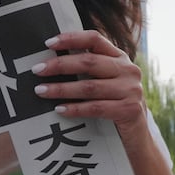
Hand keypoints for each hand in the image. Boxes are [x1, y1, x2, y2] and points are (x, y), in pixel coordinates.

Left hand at [33, 30, 147, 144]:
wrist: (137, 136)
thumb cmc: (113, 106)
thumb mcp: (105, 83)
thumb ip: (88, 70)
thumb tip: (50, 63)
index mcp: (120, 58)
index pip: (95, 39)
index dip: (71, 38)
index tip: (48, 43)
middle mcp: (128, 70)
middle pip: (89, 62)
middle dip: (60, 65)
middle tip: (37, 70)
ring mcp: (131, 90)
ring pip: (89, 86)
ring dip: (62, 88)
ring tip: (41, 91)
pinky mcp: (129, 110)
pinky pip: (96, 108)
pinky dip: (75, 108)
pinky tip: (59, 109)